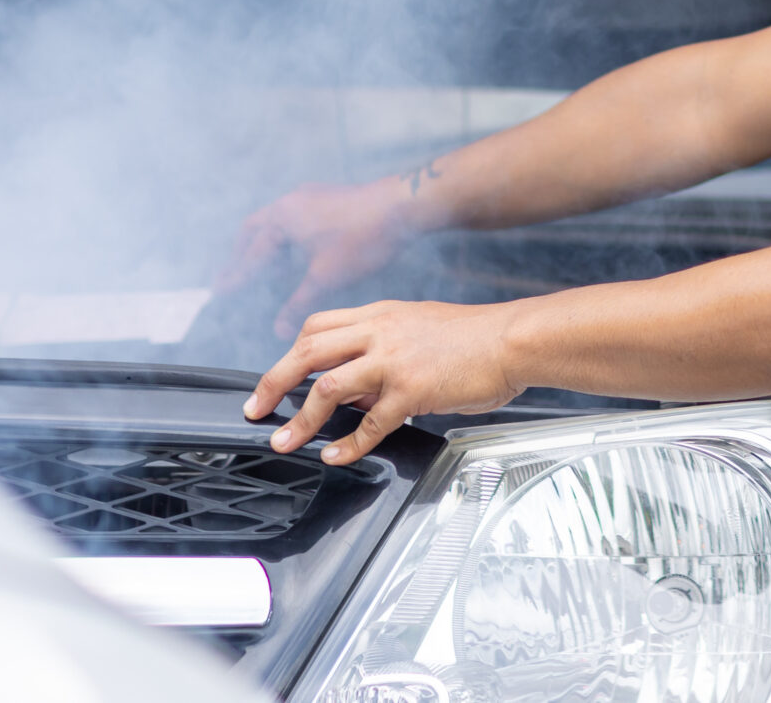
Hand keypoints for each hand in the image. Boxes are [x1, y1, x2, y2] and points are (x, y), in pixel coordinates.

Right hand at [216, 177, 422, 339]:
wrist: (403, 205)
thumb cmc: (363, 238)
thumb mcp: (326, 276)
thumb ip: (297, 303)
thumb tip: (278, 329)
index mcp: (283, 217)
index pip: (251, 254)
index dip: (237, 277)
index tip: (221, 293)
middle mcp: (291, 202)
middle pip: (254, 230)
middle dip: (242, 255)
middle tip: (231, 277)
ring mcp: (310, 195)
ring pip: (275, 220)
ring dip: (264, 243)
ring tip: (258, 265)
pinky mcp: (329, 197)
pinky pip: (294, 216)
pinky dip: (285, 235)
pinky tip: (294, 249)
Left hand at [244, 299, 522, 465]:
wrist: (514, 340)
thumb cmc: (476, 339)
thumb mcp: (419, 331)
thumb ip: (383, 354)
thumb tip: (354, 391)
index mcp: (381, 314)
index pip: (318, 326)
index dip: (289, 353)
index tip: (276, 379)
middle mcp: (380, 331)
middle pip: (307, 350)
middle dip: (273, 382)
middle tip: (256, 409)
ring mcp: (394, 359)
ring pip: (327, 385)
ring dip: (299, 418)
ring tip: (284, 442)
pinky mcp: (413, 388)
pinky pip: (370, 422)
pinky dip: (347, 444)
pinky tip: (336, 456)